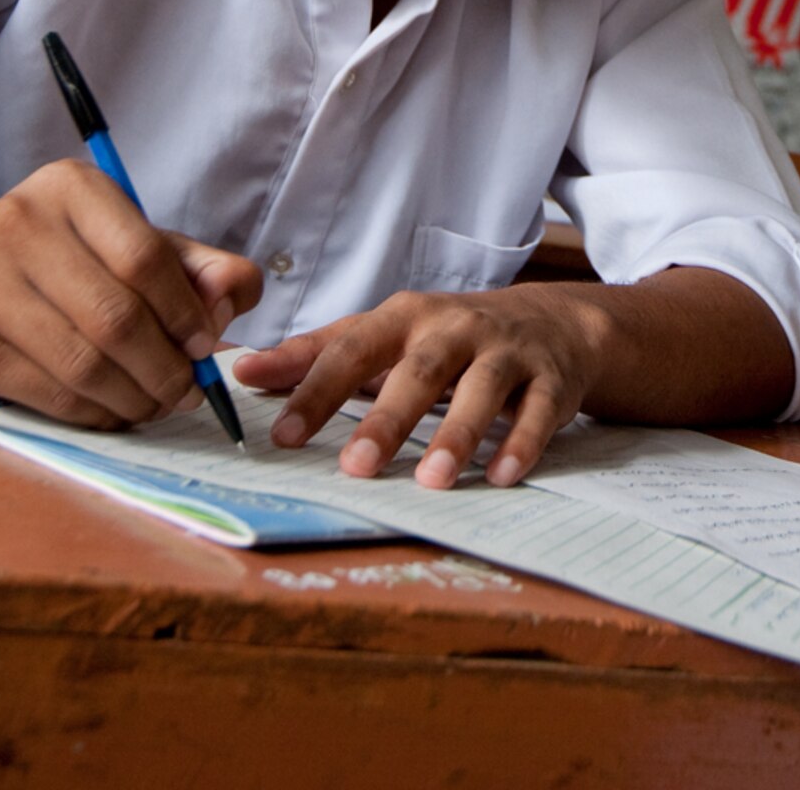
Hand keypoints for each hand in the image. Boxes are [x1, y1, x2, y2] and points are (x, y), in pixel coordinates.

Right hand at [0, 159, 259, 427]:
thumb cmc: (66, 263)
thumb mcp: (135, 244)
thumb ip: (198, 267)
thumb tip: (232, 296)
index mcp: (68, 187)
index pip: (143, 257)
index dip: (185, 312)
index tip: (205, 345)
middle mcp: (16, 225)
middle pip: (115, 318)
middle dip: (166, 367)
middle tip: (188, 391)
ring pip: (84, 364)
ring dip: (136, 398)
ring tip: (157, 403)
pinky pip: (50, 395)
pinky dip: (96, 414)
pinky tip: (114, 408)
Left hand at [235, 285, 611, 488]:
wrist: (555, 320)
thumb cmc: (452, 336)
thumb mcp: (388, 333)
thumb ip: (320, 353)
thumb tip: (243, 369)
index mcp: (407, 317)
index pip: (354, 350)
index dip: (317, 390)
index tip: (283, 435)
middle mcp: (457, 329)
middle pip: (419, 371)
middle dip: (386, 419)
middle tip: (354, 467)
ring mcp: (508, 352)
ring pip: (482, 389)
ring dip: (456, 434)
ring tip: (431, 481)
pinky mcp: (551, 378)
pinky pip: (539, 411)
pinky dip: (522, 443)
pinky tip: (502, 476)